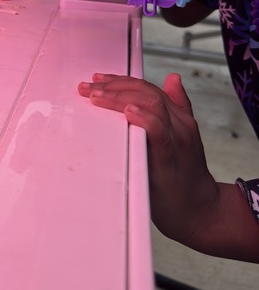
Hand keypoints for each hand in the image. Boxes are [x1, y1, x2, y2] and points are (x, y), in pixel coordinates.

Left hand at [78, 72, 220, 247]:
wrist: (200, 211)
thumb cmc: (183, 176)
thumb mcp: (181, 137)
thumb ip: (176, 107)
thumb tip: (172, 78)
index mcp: (178, 118)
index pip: (148, 88)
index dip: (121, 80)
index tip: (97, 80)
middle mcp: (179, 124)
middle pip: (147, 92)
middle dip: (114, 86)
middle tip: (88, 88)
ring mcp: (176, 140)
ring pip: (152, 105)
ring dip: (120, 98)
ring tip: (98, 96)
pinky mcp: (169, 160)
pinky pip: (159, 133)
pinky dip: (144, 119)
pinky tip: (128, 112)